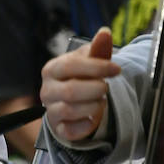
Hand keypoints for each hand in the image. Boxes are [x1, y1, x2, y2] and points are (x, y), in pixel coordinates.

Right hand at [41, 27, 119, 141]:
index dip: (96, 67)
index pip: (70, 66)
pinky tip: (94, 117)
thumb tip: (105, 32)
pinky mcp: (58, 129)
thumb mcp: (89, 61)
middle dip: (95, 89)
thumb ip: (98, 48)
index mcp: (51, 69)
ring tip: (101, 101)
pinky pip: (71, 131)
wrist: (73, 101)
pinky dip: (87, 125)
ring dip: (93, 105)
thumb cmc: (80, 76)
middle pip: (70, 91)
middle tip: (106, 87)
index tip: (116, 69)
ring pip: (71, 110)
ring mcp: (50, 111)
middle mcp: (47, 90)